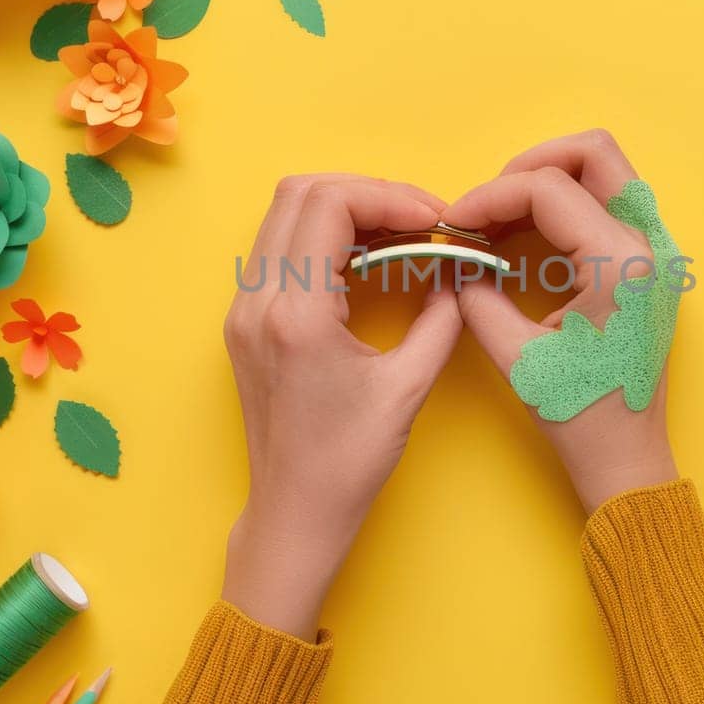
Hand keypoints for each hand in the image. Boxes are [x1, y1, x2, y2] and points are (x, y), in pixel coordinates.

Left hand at [221, 174, 463, 638]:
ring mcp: (243, 310)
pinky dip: (323, 237)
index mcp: (296, 315)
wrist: (294, 511)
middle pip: (299, 193)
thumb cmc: (349, 462)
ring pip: (283, 214)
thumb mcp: (408, 387)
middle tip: (418, 221)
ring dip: (342, 209)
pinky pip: (279, 249)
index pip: (329, 205)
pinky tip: (367, 260)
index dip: (389, 196)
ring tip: (398, 235)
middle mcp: (257, 302)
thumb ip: (440, 318)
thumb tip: (460, 272)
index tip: (434, 221)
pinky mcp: (244, 322)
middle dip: (366, 192)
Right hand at [445, 131, 678, 513]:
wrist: (626, 460)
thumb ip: (477, 296)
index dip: (490, 196)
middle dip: (529, 165)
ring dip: (547, 183)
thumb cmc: (580, 416)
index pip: (548, 189)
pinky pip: (607, 207)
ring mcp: (655, 254)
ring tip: (498, 221)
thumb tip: (453, 261)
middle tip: (487, 204)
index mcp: (620, 263)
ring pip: (605, 173)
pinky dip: (563, 208)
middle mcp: (648, 247)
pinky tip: (523, 241)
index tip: (453, 223)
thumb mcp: (517, 356)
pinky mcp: (647, 268)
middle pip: (593, 153)